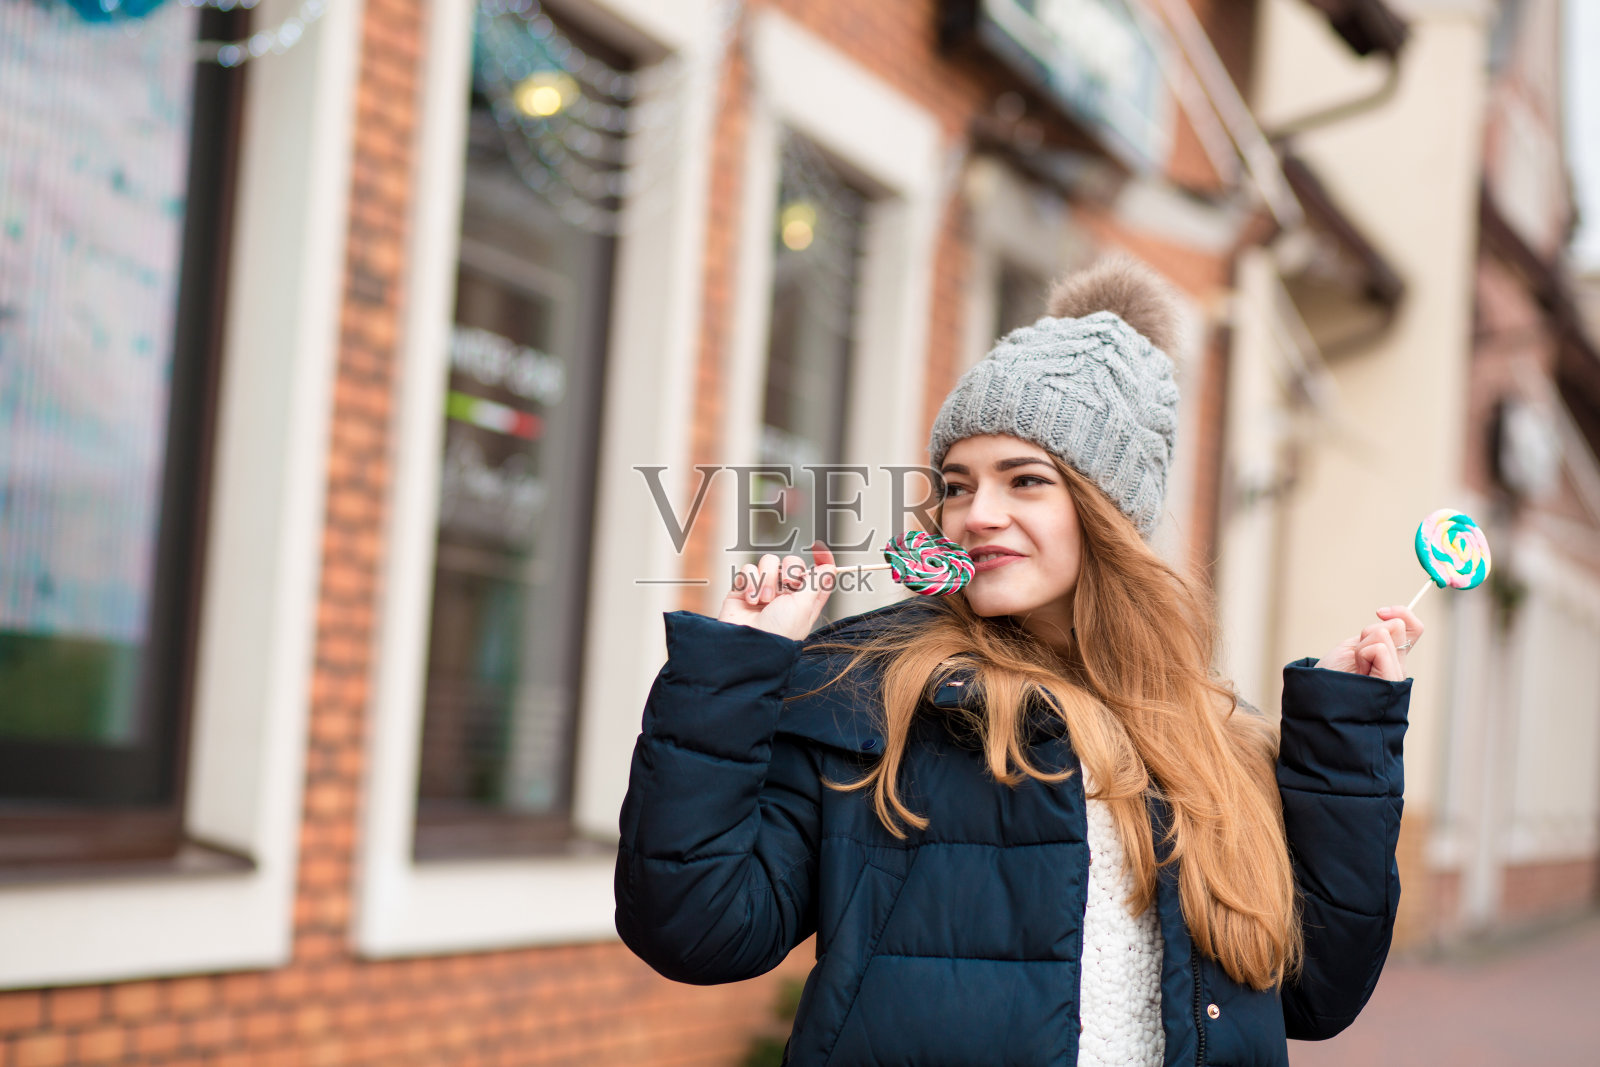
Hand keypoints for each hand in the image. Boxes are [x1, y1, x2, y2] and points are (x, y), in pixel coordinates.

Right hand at [716, 541, 836, 641]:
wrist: (748, 646)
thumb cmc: (780, 632)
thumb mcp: (804, 606)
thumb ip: (816, 582)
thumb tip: (830, 565)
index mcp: (805, 599)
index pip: (817, 573)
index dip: (821, 560)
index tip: (819, 549)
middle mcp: (785, 593)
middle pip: (791, 562)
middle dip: (790, 570)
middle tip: (789, 585)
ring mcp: (764, 590)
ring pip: (768, 562)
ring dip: (767, 578)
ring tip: (764, 600)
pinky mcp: (743, 589)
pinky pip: (748, 569)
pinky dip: (750, 582)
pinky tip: (750, 600)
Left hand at [1316, 606, 1422, 680]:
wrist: (1320, 698)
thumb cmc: (1332, 675)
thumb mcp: (1354, 647)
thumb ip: (1376, 636)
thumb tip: (1390, 617)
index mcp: (1392, 657)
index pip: (1414, 628)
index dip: (1402, 613)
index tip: (1379, 612)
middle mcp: (1398, 666)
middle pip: (1398, 626)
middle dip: (1369, 632)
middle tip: (1356, 655)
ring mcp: (1396, 674)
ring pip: (1385, 634)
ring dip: (1362, 645)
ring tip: (1355, 665)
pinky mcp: (1391, 680)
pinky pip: (1380, 648)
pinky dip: (1363, 653)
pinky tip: (1358, 670)